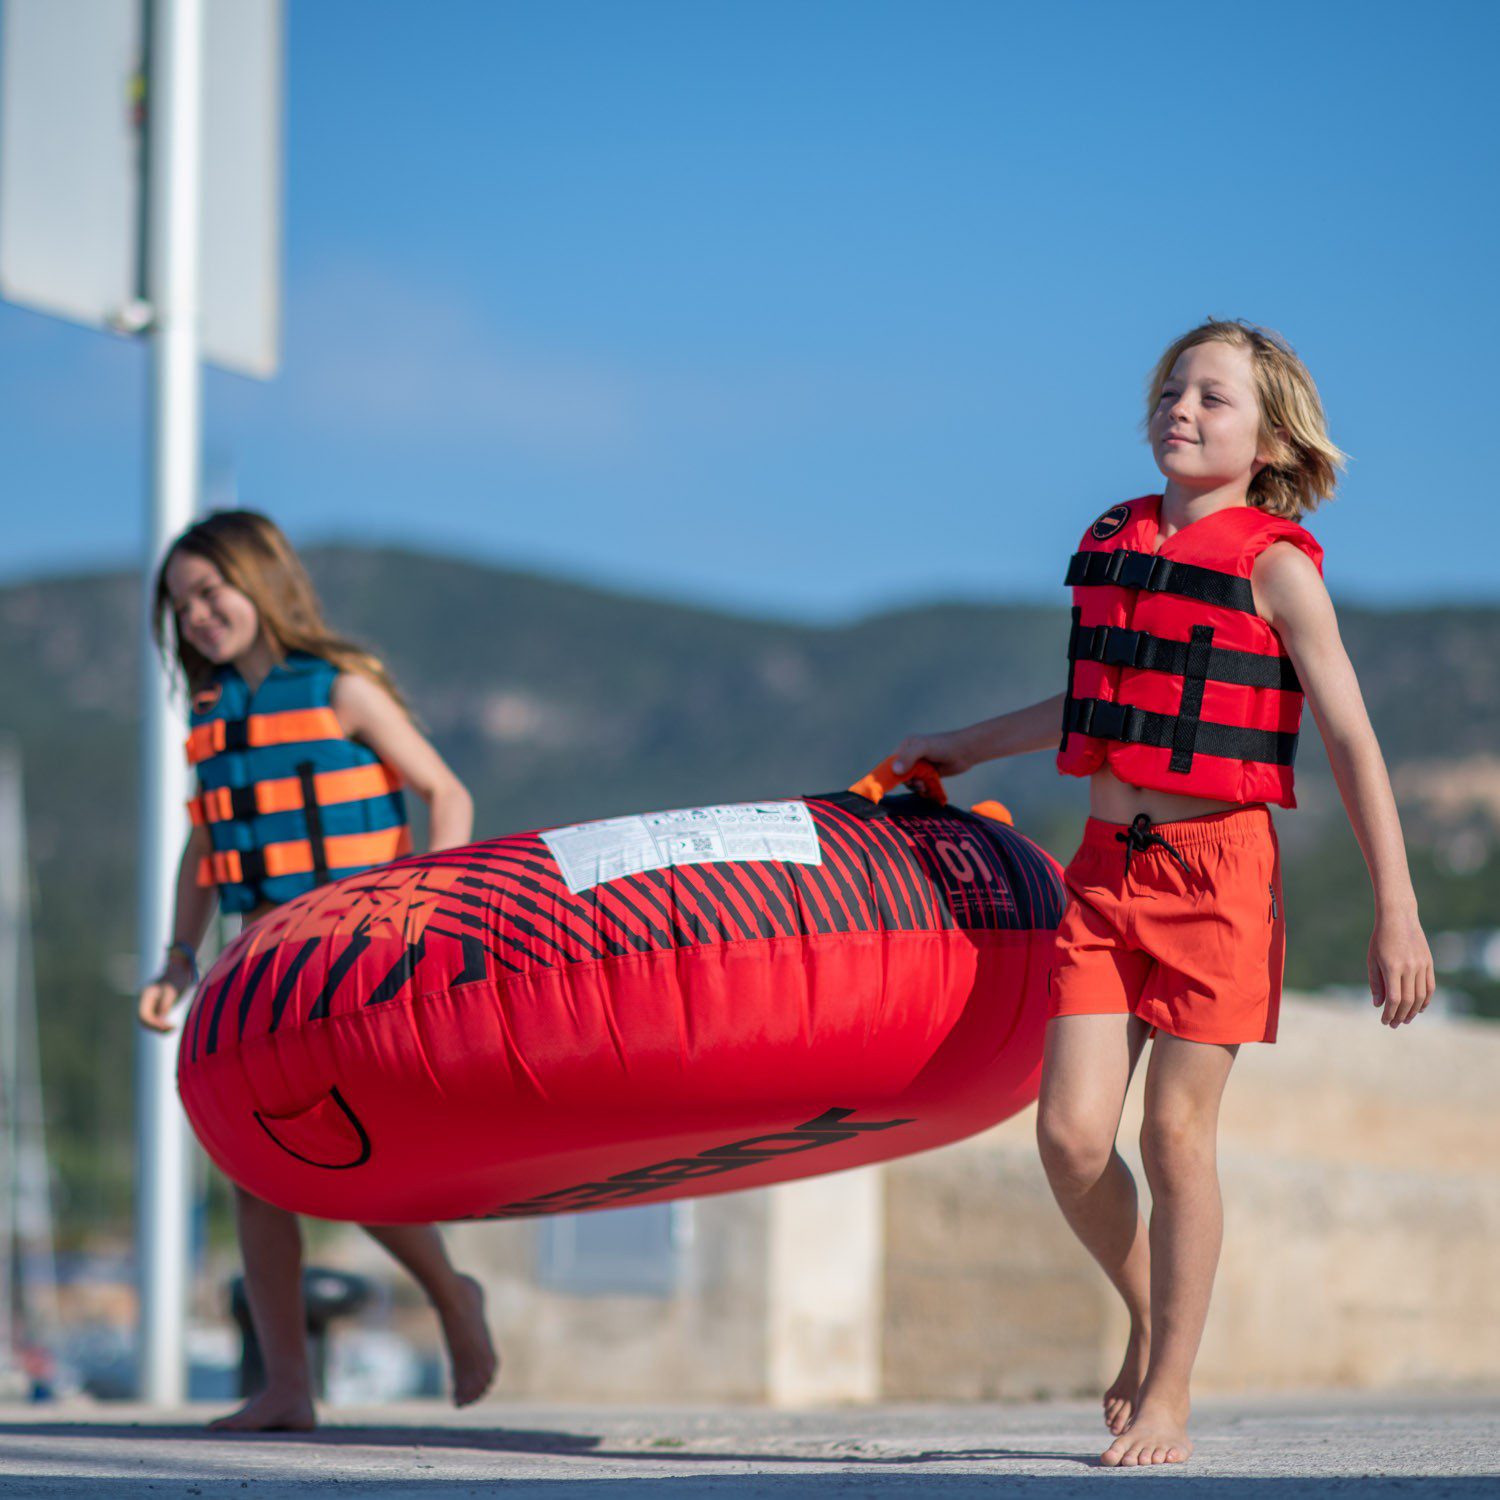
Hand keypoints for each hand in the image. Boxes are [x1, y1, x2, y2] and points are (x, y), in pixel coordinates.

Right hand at [138, 954, 193, 1032]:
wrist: (179, 969)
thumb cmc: (177, 979)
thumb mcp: (173, 989)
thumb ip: (165, 1002)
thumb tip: (160, 1016)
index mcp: (146, 995)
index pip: (143, 1016)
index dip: (155, 1024)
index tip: (170, 1026)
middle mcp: (144, 1000)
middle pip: (144, 1020)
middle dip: (156, 1027)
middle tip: (173, 1029)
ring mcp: (148, 1003)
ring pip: (148, 1021)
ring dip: (158, 1027)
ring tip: (173, 1028)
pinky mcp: (154, 1005)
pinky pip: (154, 1018)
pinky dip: (161, 1024)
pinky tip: (171, 1026)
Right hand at [891, 729, 976, 779]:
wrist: (965, 751)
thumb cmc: (944, 746)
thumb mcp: (924, 747)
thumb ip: (908, 757)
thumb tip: (895, 771)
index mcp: (906, 746)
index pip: (891, 762)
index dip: (892, 773)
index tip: (898, 781)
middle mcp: (911, 756)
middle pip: (900, 774)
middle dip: (907, 781)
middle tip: (917, 783)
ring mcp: (920, 765)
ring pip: (910, 780)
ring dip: (915, 786)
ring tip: (923, 785)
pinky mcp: (928, 774)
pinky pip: (919, 784)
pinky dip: (922, 788)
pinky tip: (927, 787)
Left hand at [1368, 907, 1434, 1027]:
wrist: (1399, 918)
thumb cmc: (1380, 939)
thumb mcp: (1372, 959)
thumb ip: (1376, 983)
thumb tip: (1378, 1005)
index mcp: (1392, 967)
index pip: (1394, 999)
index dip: (1389, 1013)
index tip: (1384, 1021)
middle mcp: (1409, 968)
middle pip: (1409, 1001)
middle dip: (1401, 1015)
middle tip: (1394, 1024)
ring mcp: (1422, 965)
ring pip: (1421, 996)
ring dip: (1414, 1011)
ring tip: (1405, 1019)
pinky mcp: (1429, 962)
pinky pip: (1430, 986)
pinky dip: (1426, 1000)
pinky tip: (1419, 1008)